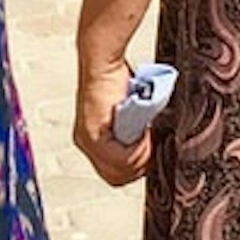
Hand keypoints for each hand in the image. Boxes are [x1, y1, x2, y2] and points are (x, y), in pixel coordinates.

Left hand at [74, 73, 154, 187]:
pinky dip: (139, 150)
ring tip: (150, 138)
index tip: (151, 154)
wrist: (102, 62)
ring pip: (120, 170)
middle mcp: (84, 144)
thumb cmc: (116, 80)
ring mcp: (87, 142)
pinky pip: (121, 159)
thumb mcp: (128, 112)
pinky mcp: (93, 136)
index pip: (114, 173)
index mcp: (91, 140)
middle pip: (116, 177)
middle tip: (154, 148)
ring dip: (142, 157)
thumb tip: (152, 146)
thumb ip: (133, 132)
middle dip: (141, 167)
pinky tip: (145, 134)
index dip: (136, 169)